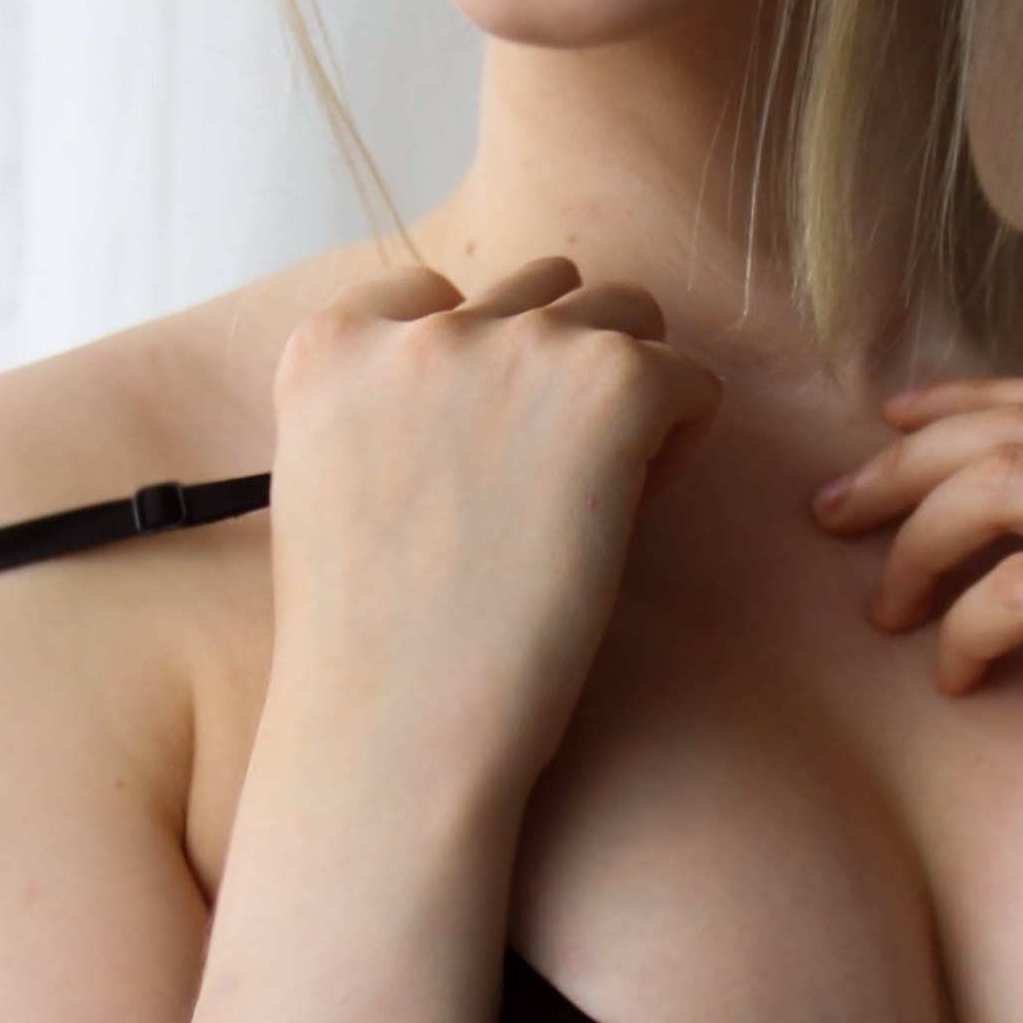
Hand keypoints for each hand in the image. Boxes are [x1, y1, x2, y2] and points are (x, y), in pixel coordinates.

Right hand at [265, 256, 722, 807]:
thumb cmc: (371, 642)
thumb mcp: (333, 483)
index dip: (479, 369)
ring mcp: (517, 345)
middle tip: (552, 477)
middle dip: (562, 364)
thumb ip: (388, 403)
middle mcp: (423, 326)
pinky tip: (635, 513)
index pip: (438, 292)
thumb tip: (493, 380)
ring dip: (627, 386)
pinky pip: (689, 378)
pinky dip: (681, 437)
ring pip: (627, 313)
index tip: (481, 454)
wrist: (397, 733)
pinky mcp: (609, 385)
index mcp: (332, 343)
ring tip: (600, 491)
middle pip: (545, 289)